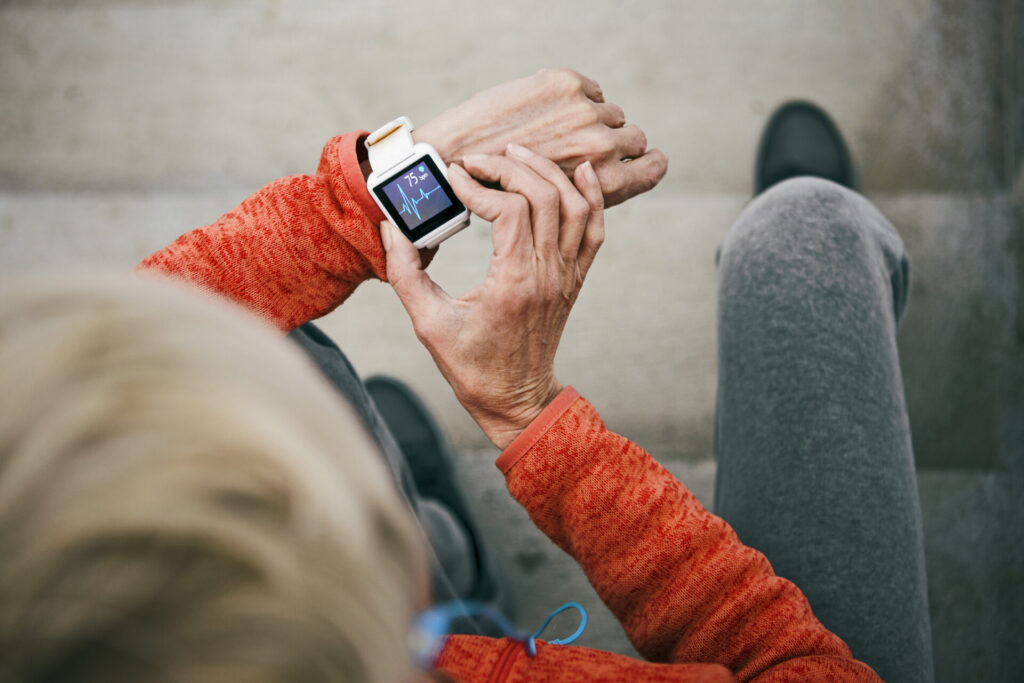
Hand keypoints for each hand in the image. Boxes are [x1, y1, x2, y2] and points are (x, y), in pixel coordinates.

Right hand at [381, 144, 603, 448]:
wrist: (516, 400)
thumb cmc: (472, 367)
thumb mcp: (428, 324)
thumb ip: (406, 274)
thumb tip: (391, 228)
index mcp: (513, 285)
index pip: (508, 211)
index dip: (478, 186)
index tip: (452, 179)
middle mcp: (548, 275)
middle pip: (544, 197)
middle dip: (509, 167)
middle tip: (477, 160)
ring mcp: (567, 276)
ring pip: (574, 205)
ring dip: (547, 172)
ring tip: (513, 155)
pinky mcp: (574, 278)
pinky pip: (594, 228)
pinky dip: (592, 196)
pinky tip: (581, 171)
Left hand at [415, 68, 666, 206]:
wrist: (453, 160)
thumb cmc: (499, 197)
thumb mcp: (556, 219)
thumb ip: (588, 199)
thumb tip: (610, 176)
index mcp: (605, 185)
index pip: (653, 167)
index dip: (650, 163)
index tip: (644, 159)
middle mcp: (600, 148)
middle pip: (634, 137)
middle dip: (616, 142)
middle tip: (585, 149)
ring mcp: (584, 113)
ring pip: (611, 113)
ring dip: (591, 121)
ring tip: (558, 135)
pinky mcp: (566, 85)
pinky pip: (591, 90)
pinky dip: (574, 99)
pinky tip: (546, 114)